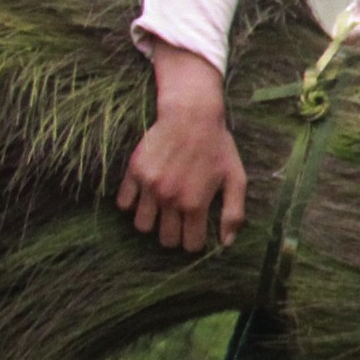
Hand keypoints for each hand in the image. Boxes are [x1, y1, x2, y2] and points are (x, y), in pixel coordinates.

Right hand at [117, 45, 247, 252]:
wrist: (191, 115)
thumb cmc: (218, 146)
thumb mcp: (236, 178)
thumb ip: (234, 213)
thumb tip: (226, 243)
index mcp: (195, 204)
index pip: (190, 245)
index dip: (195, 242)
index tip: (196, 232)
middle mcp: (170, 199)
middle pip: (165, 240)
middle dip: (175, 235)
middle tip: (180, 222)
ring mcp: (150, 186)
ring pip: (142, 226)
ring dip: (153, 223)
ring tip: (162, 211)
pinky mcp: (134, 173)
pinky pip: (124, 204)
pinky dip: (132, 204)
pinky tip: (146, 196)